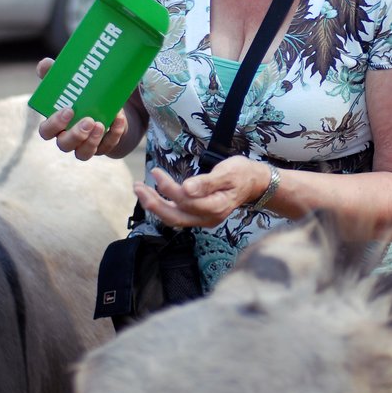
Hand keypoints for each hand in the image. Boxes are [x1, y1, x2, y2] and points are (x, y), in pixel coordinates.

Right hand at [34, 57, 128, 159]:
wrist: (106, 107)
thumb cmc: (80, 96)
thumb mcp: (67, 84)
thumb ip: (53, 74)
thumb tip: (45, 64)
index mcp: (56, 125)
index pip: (46, 131)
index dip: (55, 124)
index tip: (68, 110)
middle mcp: (68, 138)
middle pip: (65, 145)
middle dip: (76, 135)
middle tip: (88, 120)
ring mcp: (86, 145)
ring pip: (83, 153)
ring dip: (92, 141)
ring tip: (100, 124)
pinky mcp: (104, 146)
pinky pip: (108, 146)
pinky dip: (114, 133)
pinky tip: (118, 119)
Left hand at [134, 156, 271, 228]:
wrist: (254, 183)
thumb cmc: (241, 173)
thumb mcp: (227, 172)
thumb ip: (207, 182)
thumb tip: (186, 187)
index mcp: (216, 206)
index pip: (185, 201)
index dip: (168, 188)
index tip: (156, 172)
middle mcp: (208, 218)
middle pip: (175, 216)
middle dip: (153, 203)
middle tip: (137, 187)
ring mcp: (204, 220)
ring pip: (174, 218)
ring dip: (155, 206)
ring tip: (140, 190)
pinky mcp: (200, 217)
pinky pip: (178, 216)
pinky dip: (163, 207)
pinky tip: (154, 197)